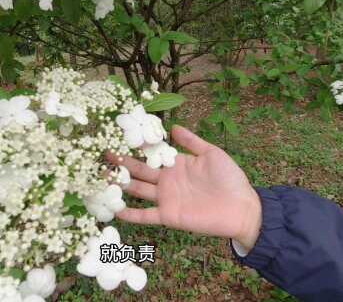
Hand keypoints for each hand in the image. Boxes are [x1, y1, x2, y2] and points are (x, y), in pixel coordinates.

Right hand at [107, 126, 261, 250]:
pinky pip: (145, 215)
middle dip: (121, 165)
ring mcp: (166, 198)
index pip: (151, 155)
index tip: (118, 138)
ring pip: (137, 191)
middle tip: (102, 155)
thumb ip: (192, 141)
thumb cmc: (230, 179)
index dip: (135, 148)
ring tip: (101, 178)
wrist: (241, 207)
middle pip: (139, 171)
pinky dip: (130, 214)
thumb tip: (173, 126)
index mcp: (176, 164)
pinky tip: (115, 211)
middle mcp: (167, 181)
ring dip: (120, 186)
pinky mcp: (169, 215)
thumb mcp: (212, 153)